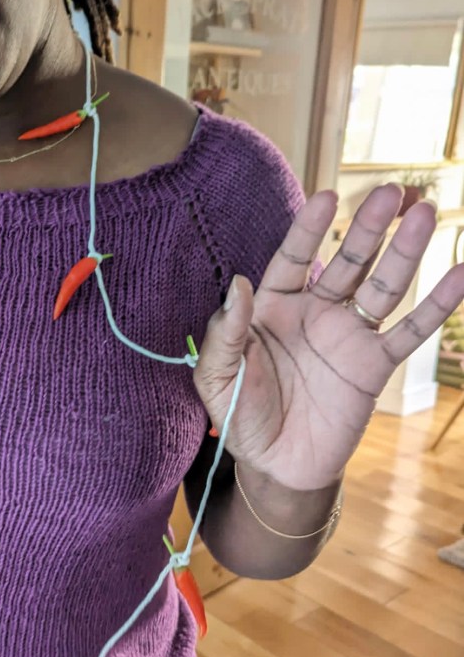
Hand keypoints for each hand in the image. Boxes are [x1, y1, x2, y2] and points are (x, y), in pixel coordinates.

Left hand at [194, 184, 463, 490]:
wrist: (277, 466)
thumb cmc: (241, 416)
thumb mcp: (217, 377)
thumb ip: (225, 333)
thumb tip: (237, 284)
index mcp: (274, 307)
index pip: (294, 257)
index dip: (309, 228)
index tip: (327, 196)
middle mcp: (315, 312)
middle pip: (347, 261)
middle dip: (368, 226)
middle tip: (391, 190)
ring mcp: (348, 336)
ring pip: (382, 285)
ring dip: (405, 250)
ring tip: (424, 212)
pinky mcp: (374, 366)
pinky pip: (409, 331)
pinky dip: (437, 305)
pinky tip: (459, 273)